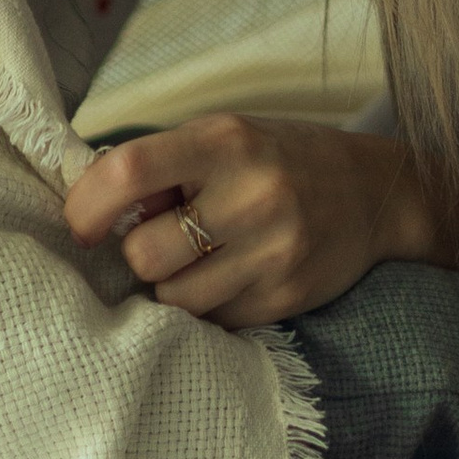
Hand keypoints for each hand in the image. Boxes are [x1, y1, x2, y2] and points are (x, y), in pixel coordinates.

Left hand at [63, 114, 450, 327]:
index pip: (128, 171)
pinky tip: (234, 276)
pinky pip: (214, 322)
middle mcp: (252, 193)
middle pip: (145, 253)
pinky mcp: (287, 297)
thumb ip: (163, 166)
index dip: (87, 205)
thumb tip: (86, 206)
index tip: (82, 225)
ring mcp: (274, 250)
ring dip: (173, 286)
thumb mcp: (224, 137)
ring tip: (201, 259)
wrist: (376, 192)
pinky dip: (210, 306)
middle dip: (141, 253)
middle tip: (164, 239)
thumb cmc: (278, 159)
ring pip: (174, 299)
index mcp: (225, 141)